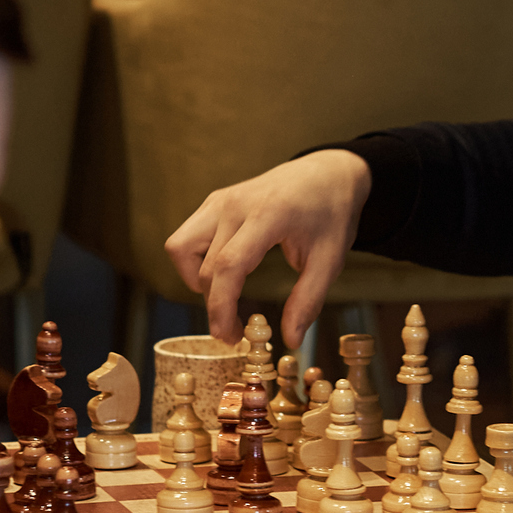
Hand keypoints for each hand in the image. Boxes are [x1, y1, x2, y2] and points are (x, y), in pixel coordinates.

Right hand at [165, 149, 372, 345]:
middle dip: (214, 305)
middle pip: (204, 266)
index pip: (228, 266)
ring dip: (195, 278)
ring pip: (180, 247)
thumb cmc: (332, 214)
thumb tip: (291, 340)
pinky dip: (196, 260)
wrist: (328, 172)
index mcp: (268, 215)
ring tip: (225, 295)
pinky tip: (224, 272)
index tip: (230, 336)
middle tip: (236, 331)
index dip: (221, 307)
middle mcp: (236, 205)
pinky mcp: (215, 201)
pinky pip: (187, 236)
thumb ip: (309, 300)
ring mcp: (221, 200)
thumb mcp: (331, 259)